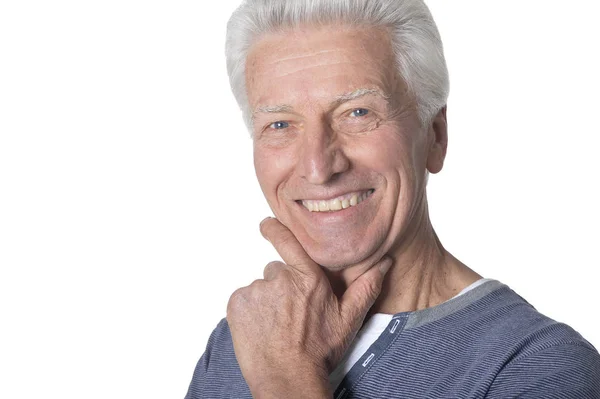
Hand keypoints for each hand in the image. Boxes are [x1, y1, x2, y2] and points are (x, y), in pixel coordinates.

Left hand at [226, 217, 392, 397]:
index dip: (275, 229)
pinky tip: (262, 328)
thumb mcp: (348, 320)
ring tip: (277, 324)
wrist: (287, 378)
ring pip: (261, 288)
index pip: (287, 241)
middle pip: (277, 271)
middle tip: (291, 312)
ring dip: (266, 301)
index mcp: (307, 278)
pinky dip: (250, 311)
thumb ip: (365, 287)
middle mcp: (280, 278)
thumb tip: (384, 263)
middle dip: (283, 286)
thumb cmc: (319, 351)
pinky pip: (243, 300)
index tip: (267, 224)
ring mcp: (256, 291)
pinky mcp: (237, 304)